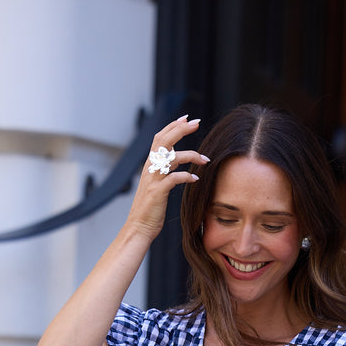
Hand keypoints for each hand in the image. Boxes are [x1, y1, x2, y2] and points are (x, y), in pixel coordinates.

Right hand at [125, 115, 208, 241]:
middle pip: (164, 140)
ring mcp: (153, 179)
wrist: (139, 226)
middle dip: (181, 129)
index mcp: (150, 164)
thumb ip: (165, 169)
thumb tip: (176, 158)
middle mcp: (150, 168)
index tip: (186, 118)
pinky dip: (186, 177)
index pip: (160, 138)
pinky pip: (174, 179)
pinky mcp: (158, 192)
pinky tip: (196, 179)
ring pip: (171, 158)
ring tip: (206, 159)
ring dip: (191, 155)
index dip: (173, 126)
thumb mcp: (157, 183)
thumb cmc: (151, 207)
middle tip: (196, 123)